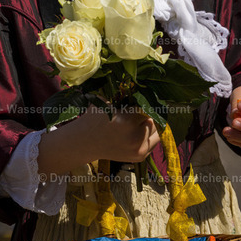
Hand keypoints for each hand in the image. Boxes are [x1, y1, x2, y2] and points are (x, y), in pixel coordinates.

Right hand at [37, 104, 160, 176]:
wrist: (85, 142)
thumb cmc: (94, 118)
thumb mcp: (106, 101)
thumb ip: (122, 95)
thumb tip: (141, 84)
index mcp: (127, 121)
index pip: (146, 106)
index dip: (142, 100)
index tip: (139, 97)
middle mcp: (136, 138)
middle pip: (153, 119)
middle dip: (146, 113)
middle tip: (137, 110)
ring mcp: (139, 150)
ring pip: (156, 131)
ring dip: (149, 125)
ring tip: (137, 121)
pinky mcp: (139, 157)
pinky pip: (153, 142)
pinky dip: (148, 135)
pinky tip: (137, 130)